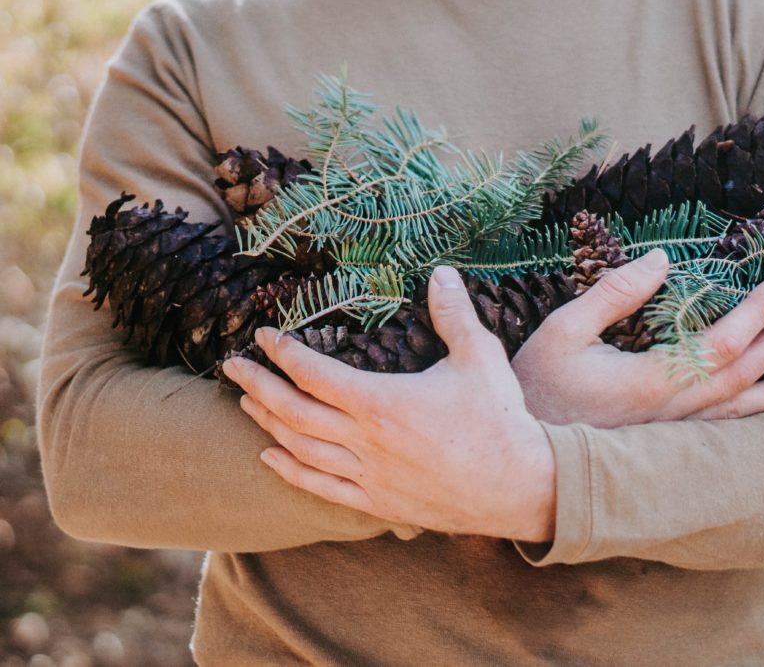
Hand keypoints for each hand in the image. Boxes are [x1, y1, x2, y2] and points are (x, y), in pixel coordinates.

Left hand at [222, 266, 554, 541]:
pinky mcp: (378, 502)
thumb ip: (454, 313)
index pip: (314, 373)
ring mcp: (368, 475)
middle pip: (293, 411)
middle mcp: (364, 440)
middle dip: (257, 385)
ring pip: (300, 448)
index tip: (265, 336)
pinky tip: (270, 457)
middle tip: (232, 366)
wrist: (519, 486)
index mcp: (381, 401)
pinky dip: (290, 471)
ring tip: (246, 403)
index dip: (284, 353)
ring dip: (268, 423)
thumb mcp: (481, 357)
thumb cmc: (500, 419)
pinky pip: (320, 487)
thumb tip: (441, 272)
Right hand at [512, 249, 763, 427]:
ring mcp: (670, 434)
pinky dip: (751, 421)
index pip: (722, 342)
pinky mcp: (664, 445)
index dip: (757, 311)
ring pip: (738, 412)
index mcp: (651, 380)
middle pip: (742, 375)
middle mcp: (672, 412)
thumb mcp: (563, 330)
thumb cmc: (537, 389)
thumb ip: (613, 293)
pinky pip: (720, 433)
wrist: (525, 459)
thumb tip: (661, 259)